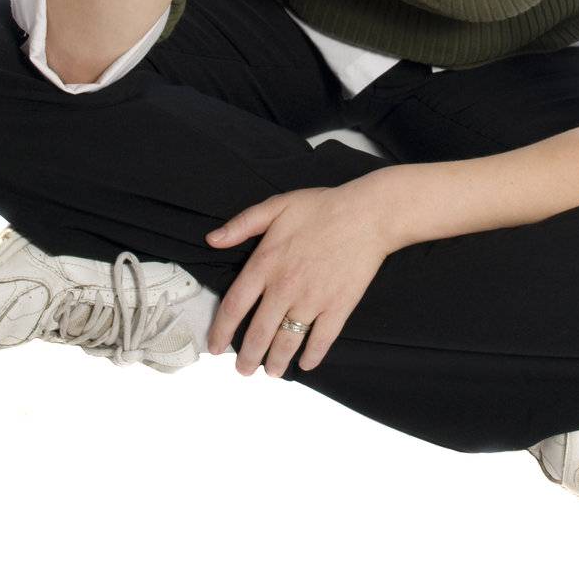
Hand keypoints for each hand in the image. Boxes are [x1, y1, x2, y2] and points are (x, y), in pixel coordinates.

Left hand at [203, 183, 392, 375]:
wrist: (366, 215)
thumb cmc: (321, 207)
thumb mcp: (276, 206)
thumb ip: (241, 224)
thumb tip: (212, 240)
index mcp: (265, 264)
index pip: (234, 306)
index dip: (221, 331)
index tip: (215, 347)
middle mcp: (285, 288)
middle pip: (259, 333)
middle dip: (247, 357)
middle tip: (243, 369)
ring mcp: (312, 300)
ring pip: (287, 342)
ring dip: (276, 362)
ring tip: (270, 372)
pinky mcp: (338, 307)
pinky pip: (321, 340)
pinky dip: (312, 356)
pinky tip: (306, 363)